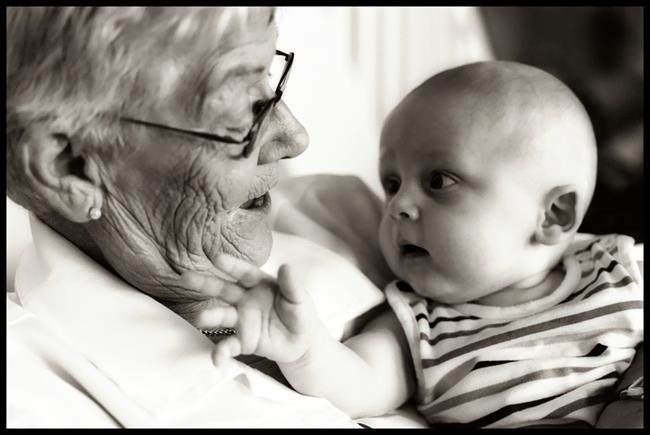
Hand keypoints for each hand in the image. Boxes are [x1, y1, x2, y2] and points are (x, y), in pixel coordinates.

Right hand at [180, 254, 321, 364]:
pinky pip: (230, 345)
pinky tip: (216, 358)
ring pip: (223, 316)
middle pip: (224, 290)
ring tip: (201, 318)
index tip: (217, 258)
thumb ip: (292, 284)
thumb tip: (286, 266)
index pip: (245, 273)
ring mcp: (242, 320)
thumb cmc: (300, 313)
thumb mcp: (300, 298)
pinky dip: (221, 351)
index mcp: (260, 284)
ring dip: (211, 316)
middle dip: (205, 283)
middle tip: (186, 277)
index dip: (232, 266)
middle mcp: (246, 300)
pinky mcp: (244, 341)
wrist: (302, 342)